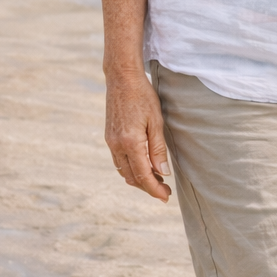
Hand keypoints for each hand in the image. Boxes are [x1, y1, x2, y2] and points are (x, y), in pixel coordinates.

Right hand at [104, 68, 171, 200]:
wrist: (122, 79)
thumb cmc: (143, 97)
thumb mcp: (156, 122)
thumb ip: (158, 150)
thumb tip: (163, 173)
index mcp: (130, 143)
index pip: (143, 176)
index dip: (155, 190)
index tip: (166, 197)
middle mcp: (117, 145)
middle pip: (132, 178)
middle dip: (148, 187)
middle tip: (164, 190)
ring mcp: (111, 142)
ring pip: (123, 171)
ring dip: (139, 179)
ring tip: (157, 179)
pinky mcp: (109, 137)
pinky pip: (118, 161)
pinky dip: (131, 169)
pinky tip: (143, 165)